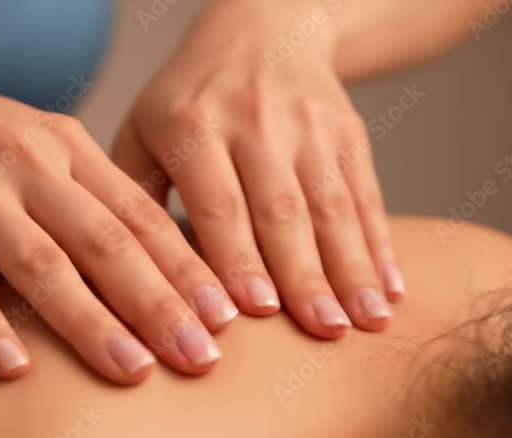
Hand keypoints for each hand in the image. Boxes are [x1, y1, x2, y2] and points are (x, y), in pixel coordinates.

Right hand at [0, 46, 236, 382]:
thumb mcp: (29, 146)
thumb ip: (82, 195)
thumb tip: (146, 264)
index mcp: (64, 146)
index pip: (139, 213)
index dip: (187, 268)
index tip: (229, 318)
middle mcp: (25, 162)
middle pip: (105, 241)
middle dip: (160, 303)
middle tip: (204, 358)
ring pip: (41, 263)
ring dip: (89, 322)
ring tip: (132, 372)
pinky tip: (12, 369)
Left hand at [113, 0, 403, 338]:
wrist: (259, 31)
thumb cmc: (186, 101)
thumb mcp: (142, 132)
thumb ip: (133, 201)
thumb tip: (120, 283)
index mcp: (192, 125)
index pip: (217, 203)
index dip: (236, 259)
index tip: (251, 313)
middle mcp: (254, 120)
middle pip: (281, 209)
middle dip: (304, 275)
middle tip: (322, 332)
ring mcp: (307, 124)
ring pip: (332, 205)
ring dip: (352, 268)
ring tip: (367, 323)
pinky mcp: (346, 130)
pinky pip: (366, 192)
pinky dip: (381, 243)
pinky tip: (391, 289)